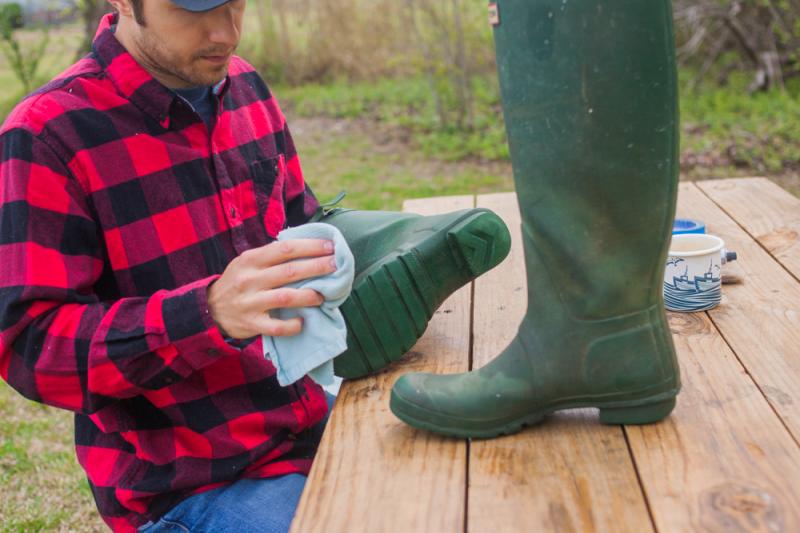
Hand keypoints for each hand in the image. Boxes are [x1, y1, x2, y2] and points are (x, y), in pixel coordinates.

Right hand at [207, 239, 335, 338]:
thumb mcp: (247, 262)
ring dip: (309, 295)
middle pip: (290, 271)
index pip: (285, 248)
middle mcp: (250, 279)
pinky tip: (302, 322)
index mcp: (251, 259)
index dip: (310, 247)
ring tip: (323, 295)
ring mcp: (250, 302)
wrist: (209, 310)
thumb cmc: (237, 282)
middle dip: (317, 267)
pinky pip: (277, 326)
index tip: (330, 246)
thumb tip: (307, 246)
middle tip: (336, 266)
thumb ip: (271, 255)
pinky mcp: (251, 324)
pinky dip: (293, 325)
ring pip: (286, 297)